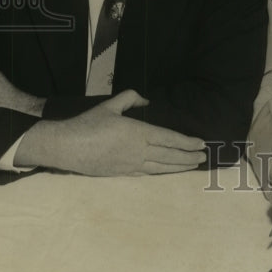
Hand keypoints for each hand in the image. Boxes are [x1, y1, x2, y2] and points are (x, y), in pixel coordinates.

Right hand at [14, 89, 206, 175]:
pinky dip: (162, 172)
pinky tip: (168, 171)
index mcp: (138, 132)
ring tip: (193, 165)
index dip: (187, 142)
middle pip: (170, 155)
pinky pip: (147, 173)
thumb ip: (131, 98)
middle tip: (204, 156)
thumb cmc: (88, 123)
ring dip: (179, 166)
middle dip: (189, 156)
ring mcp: (131, 164)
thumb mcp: (111, 105)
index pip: (170, 138)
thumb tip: (146, 101)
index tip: (201, 143)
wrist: (67, 147)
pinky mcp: (122, 173)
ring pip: (161, 166)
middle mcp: (138, 150)